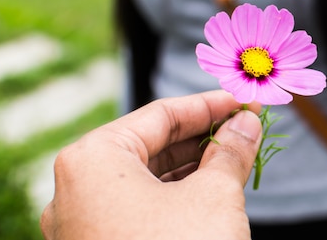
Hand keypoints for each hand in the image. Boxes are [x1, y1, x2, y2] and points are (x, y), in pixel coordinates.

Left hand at [40, 90, 261, 239]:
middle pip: (151, 144)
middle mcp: (78, 188)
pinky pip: (141, 207)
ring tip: (237, 155)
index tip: (243, 102)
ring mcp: (86, 224)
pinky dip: (178, 194)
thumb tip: (247, 124)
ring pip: (148, 178)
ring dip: (194, 165)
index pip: (160, 115)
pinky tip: (213, 188)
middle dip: (203, 136)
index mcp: (93, 160)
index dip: (209, 105)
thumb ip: (231, 151)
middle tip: (245, 128)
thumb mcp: (214, 196)